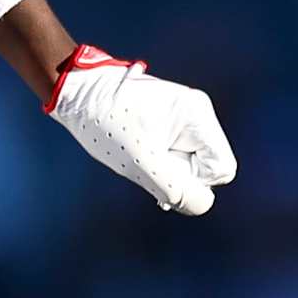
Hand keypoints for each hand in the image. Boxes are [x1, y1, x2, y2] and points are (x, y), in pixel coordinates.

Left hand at [47, 46, 236, 216]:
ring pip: (189, 165)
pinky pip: (174, 157)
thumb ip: (174, 188)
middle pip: (206, 168)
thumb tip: (200, 205)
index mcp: (198, 114)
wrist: (75, 92)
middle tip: (141, 159)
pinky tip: (133, 152)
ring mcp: (183, 119)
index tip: (160, 167)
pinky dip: (155, 162)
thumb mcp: (140, 160)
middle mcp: (197, 114)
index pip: (222, 169)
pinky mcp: (167, 125)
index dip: (194, 180)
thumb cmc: (104, 121)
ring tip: (133, 151)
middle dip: (176, 174)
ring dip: (163, 169)